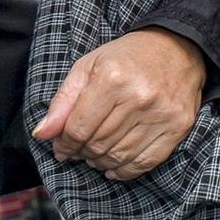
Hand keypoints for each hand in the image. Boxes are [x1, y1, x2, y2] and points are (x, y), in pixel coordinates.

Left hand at [33, 29, 208, 179]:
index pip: (78, 129)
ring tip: (95, 155)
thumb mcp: (88, 66)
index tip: (62, 147)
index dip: (64, 144)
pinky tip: (114, 165)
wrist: (177, 48)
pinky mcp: (177, 127)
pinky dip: (125, 171)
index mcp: (112, 78)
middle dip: (82, 153)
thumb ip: (63, 101)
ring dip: (101, 162)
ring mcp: (161, 114)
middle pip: (98, 144)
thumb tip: (42, 134)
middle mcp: (138, 97)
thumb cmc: (127, 57)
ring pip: (119, 157)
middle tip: (79, 150)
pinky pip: (145, 163)